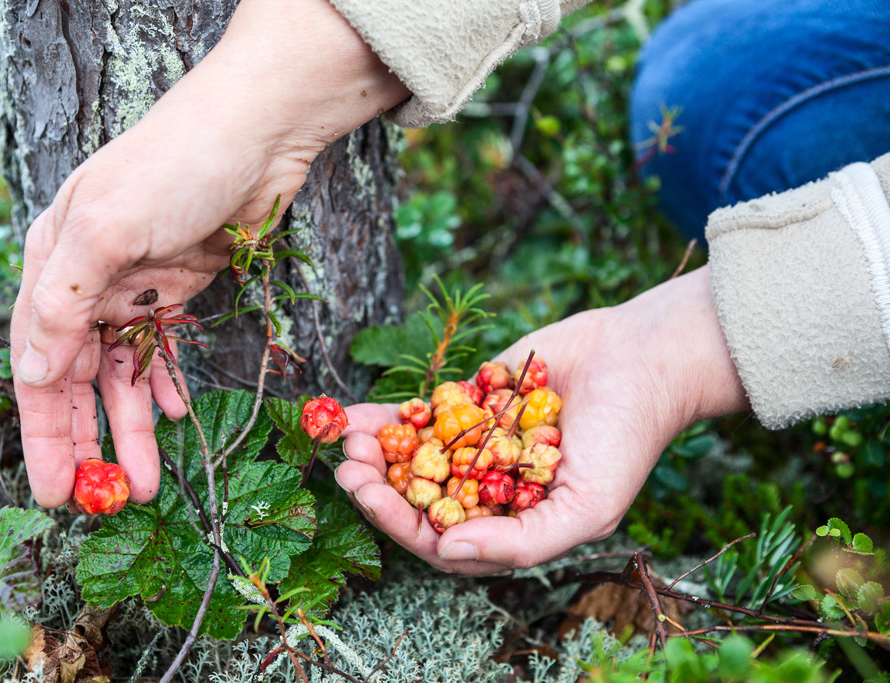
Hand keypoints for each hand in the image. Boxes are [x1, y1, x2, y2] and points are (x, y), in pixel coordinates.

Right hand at [11, 0, 407, 507]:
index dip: (45, 430)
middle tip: (105, 500)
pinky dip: (168, 383)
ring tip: (149, 480)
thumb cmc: (175, 166)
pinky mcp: (185, 285)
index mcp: (53, 264)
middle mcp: (90, 279)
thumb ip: (62, 302)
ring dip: (136, 426)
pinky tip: (176, 413)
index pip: (38, 363)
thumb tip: (36, 373)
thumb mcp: (106, 228)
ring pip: (128, 372)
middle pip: (81, 378)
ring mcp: (140, 284)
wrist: (259, 129)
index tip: (55, 489)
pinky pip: (167, 349)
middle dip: (89, 440)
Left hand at [336, 267, 747, 572]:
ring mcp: (477, 445)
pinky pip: (420, 416)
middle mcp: (489, 490)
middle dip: (378, 488)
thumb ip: (520, 541)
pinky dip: (386, 417)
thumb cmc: (624, 440)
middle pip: (419, 500)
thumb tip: (447, 552)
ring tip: (348, 438)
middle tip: (347, 468)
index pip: (444, 539)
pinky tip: (351, 414)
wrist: (641, 358)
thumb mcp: (586, 508)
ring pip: (412, 458)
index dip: (402, 523)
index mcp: (512, 524)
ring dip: (376, 452)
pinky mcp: (472, 403)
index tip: (369, 496)